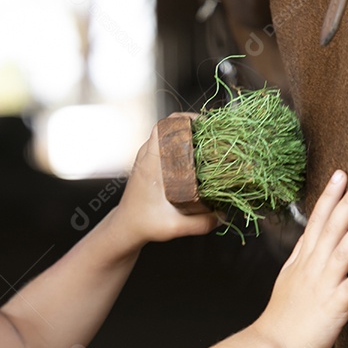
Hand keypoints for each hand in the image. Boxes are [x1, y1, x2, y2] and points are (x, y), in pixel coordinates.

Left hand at [110, 113, 221, 244]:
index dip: (184, 119)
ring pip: (166, 135)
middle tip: (212, 133)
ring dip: (185, 134)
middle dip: (191, 126)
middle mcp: (146, 157)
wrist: (125, 227)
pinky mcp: (147, 165)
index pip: (163, 128)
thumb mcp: (175, 226)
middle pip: (168, 127)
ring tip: (206, 142)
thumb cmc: (144, 224)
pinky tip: (194, 156)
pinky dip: (179, 145)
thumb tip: (223, 216)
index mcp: (151, 164)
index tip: (204, 124)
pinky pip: (164, 145)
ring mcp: (145, 159)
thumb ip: (201, 223)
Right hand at [251, 171, 347, 347]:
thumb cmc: (282, 318)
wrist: (272, 346)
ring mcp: (322, 286)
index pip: (316, 222)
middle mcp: (312, 268)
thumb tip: (309, 236)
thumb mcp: (287, 279)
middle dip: (347, 203)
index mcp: (302, 261)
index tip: (340, 175)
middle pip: (331, 230)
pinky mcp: (333, 307)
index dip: (328, 197)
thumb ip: (300, 256)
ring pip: (343, 252)